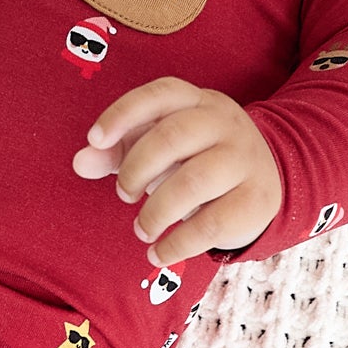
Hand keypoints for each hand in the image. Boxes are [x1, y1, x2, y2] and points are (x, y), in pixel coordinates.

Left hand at [72, 77, 282, 265]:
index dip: (123, 114)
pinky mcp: (256, 200)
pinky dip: (177, 245)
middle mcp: (223, 123)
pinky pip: (211, 224)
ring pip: (193, 182)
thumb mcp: (157, 149)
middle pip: (172, 136)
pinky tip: (158, 253)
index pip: (159, 94)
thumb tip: (81, 161)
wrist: (266, 179)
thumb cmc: (195, 159)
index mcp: (196, 101)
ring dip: (155, 211)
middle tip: (123, 194)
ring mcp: (244, 159)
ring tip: (142, 229)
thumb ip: (117, 151)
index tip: (95, 140)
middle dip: (136, 169)